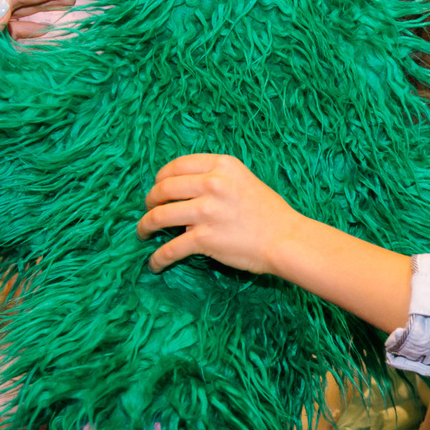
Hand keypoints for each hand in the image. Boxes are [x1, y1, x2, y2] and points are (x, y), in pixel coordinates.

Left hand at [138, 154, 303, 275]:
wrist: (286, 240)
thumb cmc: (269, 213)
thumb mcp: (243, 181)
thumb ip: (216, 180)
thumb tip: (186, 192)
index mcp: (221, 166)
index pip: (177, 165)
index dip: (161, 177)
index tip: (158, 187)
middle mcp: (211, 184)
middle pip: (163, 189)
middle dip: (149, 201)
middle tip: (148, 210)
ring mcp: (205, 211)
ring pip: (158, 217)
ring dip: (145, 227)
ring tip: (143, 233)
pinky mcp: (203, 238)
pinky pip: (170, 249)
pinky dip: (158, 258)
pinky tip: (154, 264)